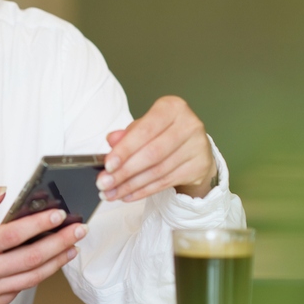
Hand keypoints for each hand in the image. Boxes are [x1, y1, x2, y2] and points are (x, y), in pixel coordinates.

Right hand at [0, 187, 86, 303]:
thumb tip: (1, 191)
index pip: (12, 235)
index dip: (38, 225)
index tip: (58, 215)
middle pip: (30, 258)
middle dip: (60, 242)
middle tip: (78, 230)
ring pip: (31, 278)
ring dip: (56, 261)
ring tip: (72, 246)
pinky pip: (20, 290)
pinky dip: (37, 275)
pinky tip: (49, 262)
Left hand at [95, 95, 216, 201]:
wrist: (194, 147)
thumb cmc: (163, 133)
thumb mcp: (144, 128)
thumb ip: (127, 134)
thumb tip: (111, 140)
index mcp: (172, 108)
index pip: (145, 131)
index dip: (125, 149)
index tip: (108, 165)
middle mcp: (188, 125)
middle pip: (152, 154)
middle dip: (125, 171)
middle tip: (105, 184)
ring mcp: (196, 147)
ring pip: (157, 172)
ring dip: (131, 185)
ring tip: (112, 193)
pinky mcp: (199, 167)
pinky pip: (165, 182)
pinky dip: (143, 191)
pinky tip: (127, 195)